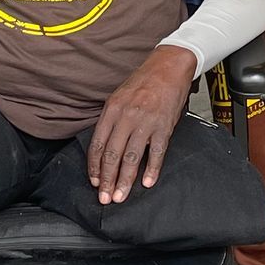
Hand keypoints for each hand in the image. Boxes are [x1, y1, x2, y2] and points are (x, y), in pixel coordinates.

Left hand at [87, 44, 196, 204]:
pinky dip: (151, 169)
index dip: (95, 166)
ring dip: (125, 180)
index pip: (98, 144)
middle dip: (107, 180)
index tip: (95, 182)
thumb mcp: (119, 97)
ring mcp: (146, 122)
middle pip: (112, 154)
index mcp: (111, 110)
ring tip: (120, 196)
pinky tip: (147, 183)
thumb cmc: (143, 82)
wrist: (169, 66)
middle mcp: (126, 117)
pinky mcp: (164, 126)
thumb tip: (104, 147)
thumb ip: (111, 120)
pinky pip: (156, 152)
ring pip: (131, 157)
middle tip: (105, 198)